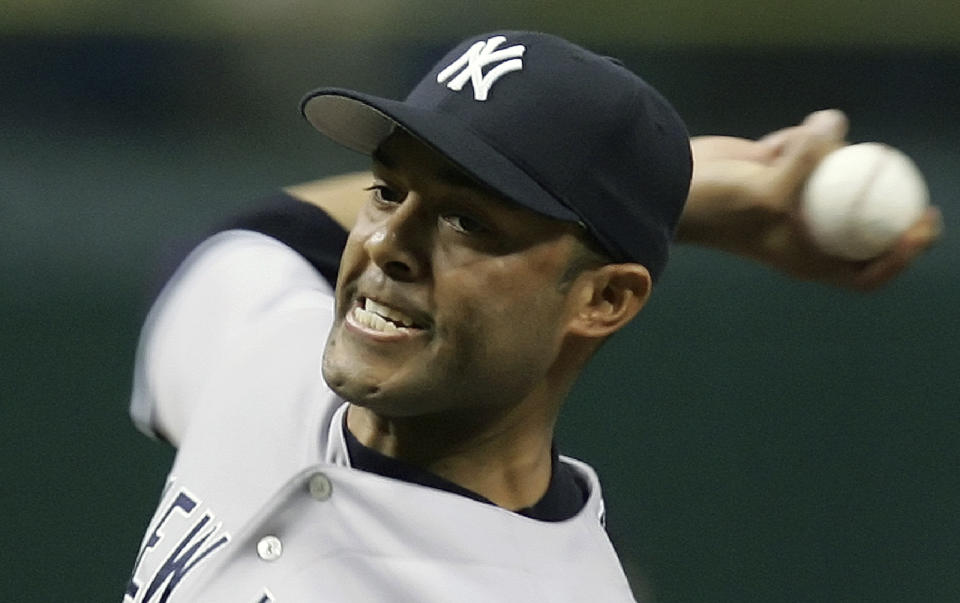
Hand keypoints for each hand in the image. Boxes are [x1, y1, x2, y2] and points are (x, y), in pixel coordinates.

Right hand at [679, 110, 941, 290]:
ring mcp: (791, 200)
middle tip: (900, 171)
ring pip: (835, 177)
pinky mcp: (777, 172)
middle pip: (861, 222)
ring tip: (802, 145)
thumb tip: (835, 124)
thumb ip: (807, 160)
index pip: (865, 272)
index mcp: (806, 258)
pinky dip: (798, 140)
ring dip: (827, 155)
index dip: (900, 256)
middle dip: (883, 197)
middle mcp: (803, 232)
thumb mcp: (767, 192)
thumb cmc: (718, 209)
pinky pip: (806, 152)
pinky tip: (773, 141)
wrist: (673, 187)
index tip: (919, 226)